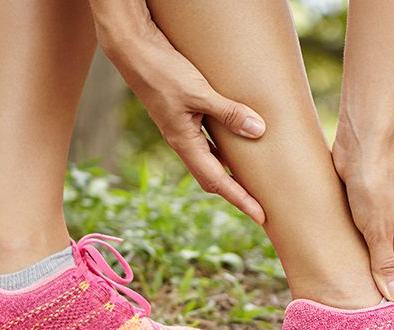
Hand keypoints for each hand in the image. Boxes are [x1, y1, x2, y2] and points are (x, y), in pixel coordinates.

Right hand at [90, 3, 266, 223]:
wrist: (132, 49)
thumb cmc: (162, 70)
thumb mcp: (199, 92)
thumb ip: (229, 112)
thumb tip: (258, 131)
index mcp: (184, 142)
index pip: (218, 181)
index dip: (241, 200)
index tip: (261, 217)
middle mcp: (183, 141)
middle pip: (213, 178)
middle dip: (237, 194)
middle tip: (261, 206)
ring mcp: (182, 129)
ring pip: (211, 160)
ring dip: (231, 173)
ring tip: (255, 181)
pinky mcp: (184, 114)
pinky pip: (209, 140)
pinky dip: (225, 149)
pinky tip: (239, 143)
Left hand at [333, 132, 393, 301]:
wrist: (358, 150)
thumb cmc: (372, 189)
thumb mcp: (378, 232)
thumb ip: (384, 264)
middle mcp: (388, 232)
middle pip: (389, 265)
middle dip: (380, 285)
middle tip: (364, 311)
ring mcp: (370, 221)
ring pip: (368, 252)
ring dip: (359, 268)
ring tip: (343, 292)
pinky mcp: (351, 211)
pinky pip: (350, 237)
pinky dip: (344, 250)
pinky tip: (328, 260)